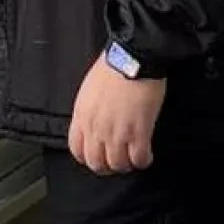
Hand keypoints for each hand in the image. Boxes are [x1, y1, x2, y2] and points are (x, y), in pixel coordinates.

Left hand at [68, 58, 166, 174]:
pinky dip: (143, 160)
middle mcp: (96, 128)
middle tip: (117, 161)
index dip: (88, 157)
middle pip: (97, 163)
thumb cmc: (113, 66)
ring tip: (133, 157)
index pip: (77, 150)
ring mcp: (117, 132)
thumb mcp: (89, 90)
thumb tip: (94, 123)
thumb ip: (89, 111)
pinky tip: (146, 154)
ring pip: (118, 165)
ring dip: (127, 164)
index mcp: (82, 116)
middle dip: (107, 166)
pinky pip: (139, 159)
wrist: (133, 57)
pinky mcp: (139, 132)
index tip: (97, 156)